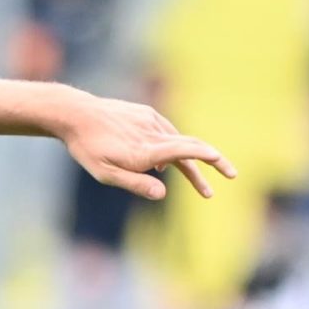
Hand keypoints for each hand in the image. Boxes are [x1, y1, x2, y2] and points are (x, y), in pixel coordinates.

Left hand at [59, 93, 236, 200]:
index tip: (223, 164)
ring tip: (198, 183)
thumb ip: (135, 184)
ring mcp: (151, 121)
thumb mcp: (106, 174)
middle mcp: (153, 134)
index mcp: (145, 151)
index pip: (183, 152)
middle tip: (232, 174)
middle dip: (213, 161)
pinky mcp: (147, 114)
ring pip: (179, 142)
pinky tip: (164, 164)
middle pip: (191, 146)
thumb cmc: (88, 149)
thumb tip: (163, 194)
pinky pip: (166, 133)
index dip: (205, 157)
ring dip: (190, 161)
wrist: (76, 114)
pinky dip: (172, 149)